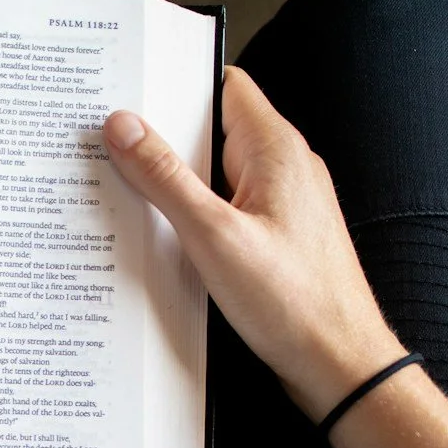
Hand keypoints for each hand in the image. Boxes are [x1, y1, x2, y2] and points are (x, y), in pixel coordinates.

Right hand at [102, 67, 404, 421]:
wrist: (339, 364)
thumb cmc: (292, 302)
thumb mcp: (213, 236)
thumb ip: (165, 178)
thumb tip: (123, 125)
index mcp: (275, 149)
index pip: (222, 85)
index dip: (175, 83)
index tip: (128, 91)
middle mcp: (284, 167)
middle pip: (212, 130)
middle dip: (163, 137)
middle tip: (108, 146)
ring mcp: (282, 203)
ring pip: (216, 174)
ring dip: (175, 183)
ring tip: (124, 192)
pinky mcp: (276, 237)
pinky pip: (227, 209)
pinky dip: (194, 216)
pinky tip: (163, 238)